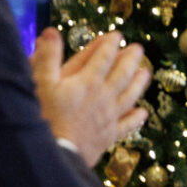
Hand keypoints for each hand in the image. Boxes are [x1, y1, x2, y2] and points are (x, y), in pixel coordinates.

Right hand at [35, 29, 151, 158]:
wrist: (54, 153)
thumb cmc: (44, 117)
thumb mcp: (40, 83)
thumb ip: (47, 57)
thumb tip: (52, 32)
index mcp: (87, 81)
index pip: (102, 57)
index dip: (110, 44)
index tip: (117, 35)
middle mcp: (103, 96)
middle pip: (122, 74)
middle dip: (131, 59)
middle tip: (139, 48)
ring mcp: (108, 117)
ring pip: (130, 95)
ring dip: (139, 83)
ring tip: (146, 73)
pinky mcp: (109, 135)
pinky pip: (127, 124)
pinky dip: (136, 118)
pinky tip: (143, 113)